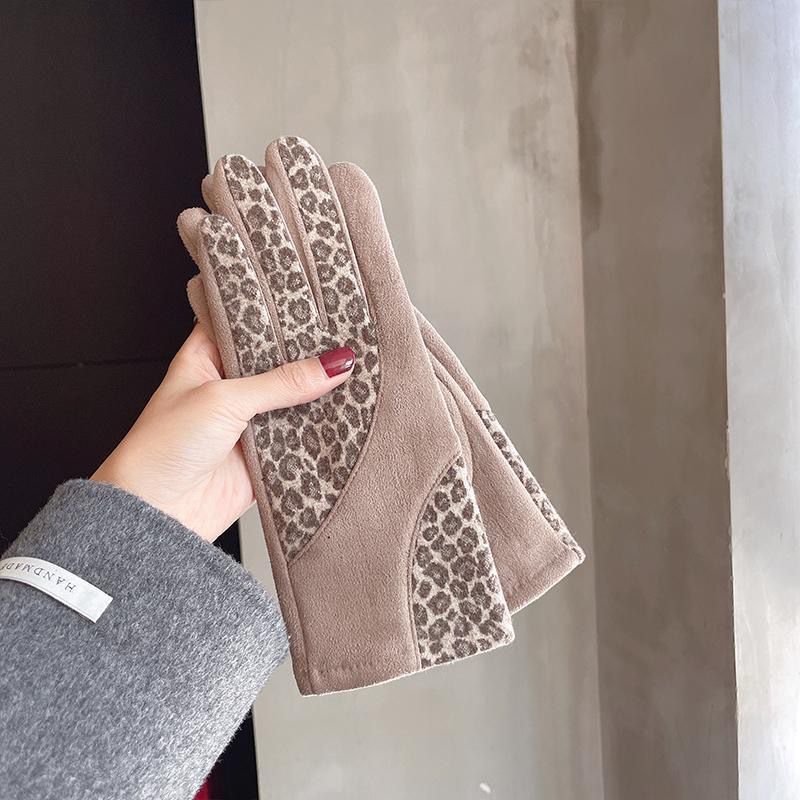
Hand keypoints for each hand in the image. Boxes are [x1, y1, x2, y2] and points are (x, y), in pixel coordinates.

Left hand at [91, 325, 354, 541]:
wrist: (157, 513)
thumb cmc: (161, 449)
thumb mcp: (223, 399)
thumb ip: (281, 382)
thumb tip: (332, 364)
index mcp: (207, 356)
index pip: (249, 322)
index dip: (279, 312)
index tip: (317, 299)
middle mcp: (231, 386)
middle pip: (280, 361)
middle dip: (310, 354)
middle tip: (349, 334)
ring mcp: (250, 420)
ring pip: (296, 399)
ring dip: (320, 393)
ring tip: (359, 371)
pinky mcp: (266, 454)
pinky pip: (303, 437)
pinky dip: (323, 430)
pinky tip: (347, 415)